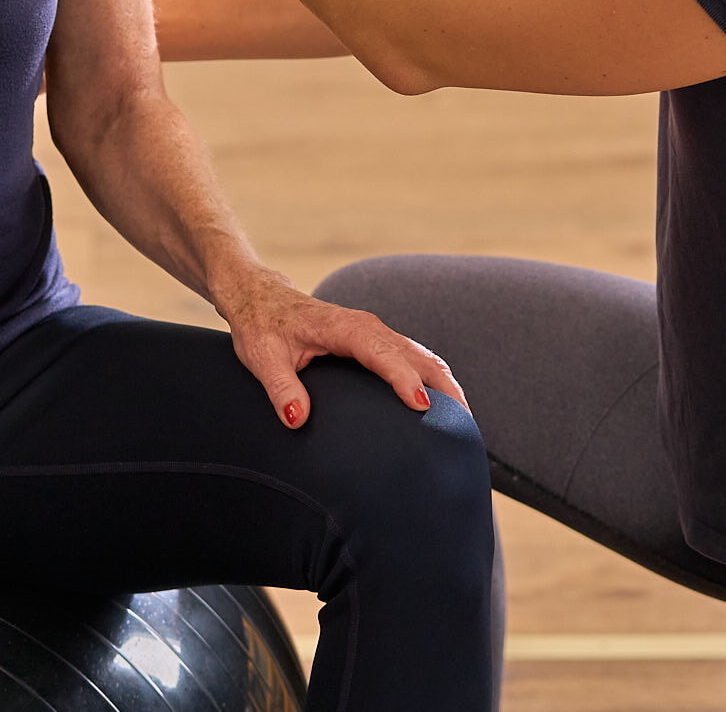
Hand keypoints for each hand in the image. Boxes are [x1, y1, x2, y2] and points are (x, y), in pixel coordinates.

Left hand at [214, 265, 467, 427]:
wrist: (261, 297)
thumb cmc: (261, 326)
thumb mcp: (262, 358)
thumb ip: (280, 388)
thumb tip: (296, 420)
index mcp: (343, 327)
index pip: (381, 352)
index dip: (403, 378)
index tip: (421, 405)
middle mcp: (367, 327)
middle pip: (416, 355)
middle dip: (443, 387)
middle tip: (463, 428)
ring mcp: (376, 334)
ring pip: (422, 356)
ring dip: (446, 385)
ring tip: (464, 424)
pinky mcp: (377, 343)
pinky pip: (414, 359)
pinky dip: (434, 380)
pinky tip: (444, 407)